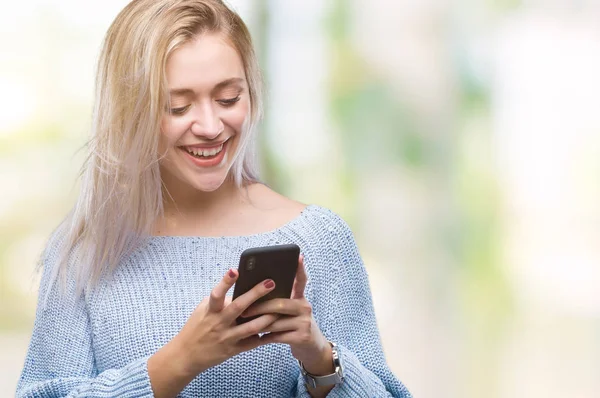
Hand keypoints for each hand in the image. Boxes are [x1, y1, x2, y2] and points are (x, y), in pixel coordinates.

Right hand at [163, 269, 279, 376]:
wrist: (186, 355)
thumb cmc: (196, 327)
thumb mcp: (202, 310)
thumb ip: (219, 300)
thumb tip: (238, 287)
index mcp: (210, 311)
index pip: (217, 294)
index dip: (225, 282)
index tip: (235, 270)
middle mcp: (219, 323)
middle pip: (239, 307)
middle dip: (255, 294)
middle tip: (270, 283)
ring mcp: (227, 337)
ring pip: (251, 327)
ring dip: (266, 318)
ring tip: (279, 309)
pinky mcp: (233, 350)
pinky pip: (252, 343)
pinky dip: (264, 336)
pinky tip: (275, 329)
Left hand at [239, 255, 331, 370]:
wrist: (311, 349)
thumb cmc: (293, 326)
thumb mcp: (291, 312)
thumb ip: (280, 301)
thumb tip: (255, 292)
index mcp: (300, 298)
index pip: (301, 280)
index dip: (300, 268)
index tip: (298, 256)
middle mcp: (305, 307)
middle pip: (279, 303)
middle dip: (259, 307)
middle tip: (243, 311)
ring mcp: (305, 322)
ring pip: (276, 321)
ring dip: (258, 324)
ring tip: (245, 324)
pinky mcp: (302, 337)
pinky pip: (277, 336)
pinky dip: (265, 337)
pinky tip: (256, 338)